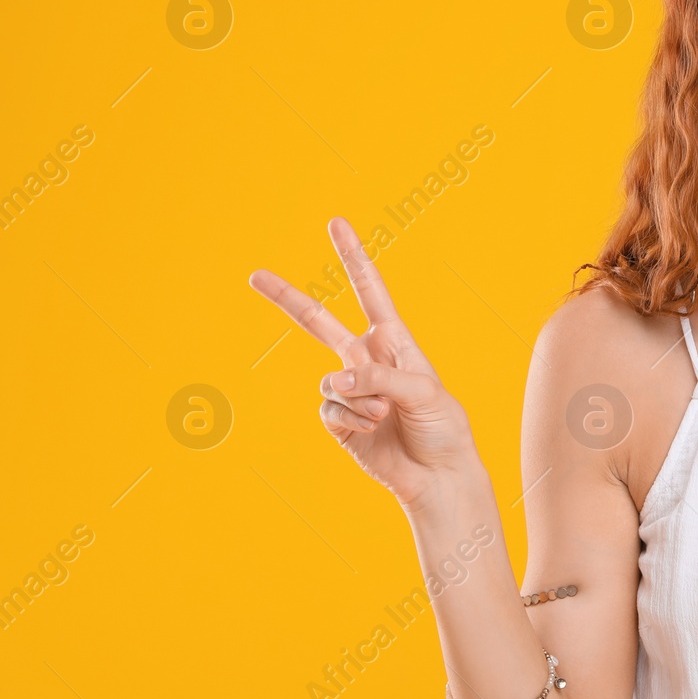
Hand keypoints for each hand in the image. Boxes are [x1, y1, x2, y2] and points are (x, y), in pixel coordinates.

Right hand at [248, 217, 479, 510]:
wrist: (437, 474)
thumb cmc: (442, 426)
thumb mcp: (423, 391)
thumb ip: (379, 378)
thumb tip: (334, 379)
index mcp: (394, 341)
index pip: (370, 291)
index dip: (353, 257)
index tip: (337, 224)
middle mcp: (367, 360)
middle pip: (319, 322)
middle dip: (288, 299)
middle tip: (255, 275)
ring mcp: (350, 389)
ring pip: (331, 381)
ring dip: (358, 399)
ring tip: (385, 415)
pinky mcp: (339, 419)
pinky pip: (329, 409)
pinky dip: (351, 419)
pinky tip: (373, 430)